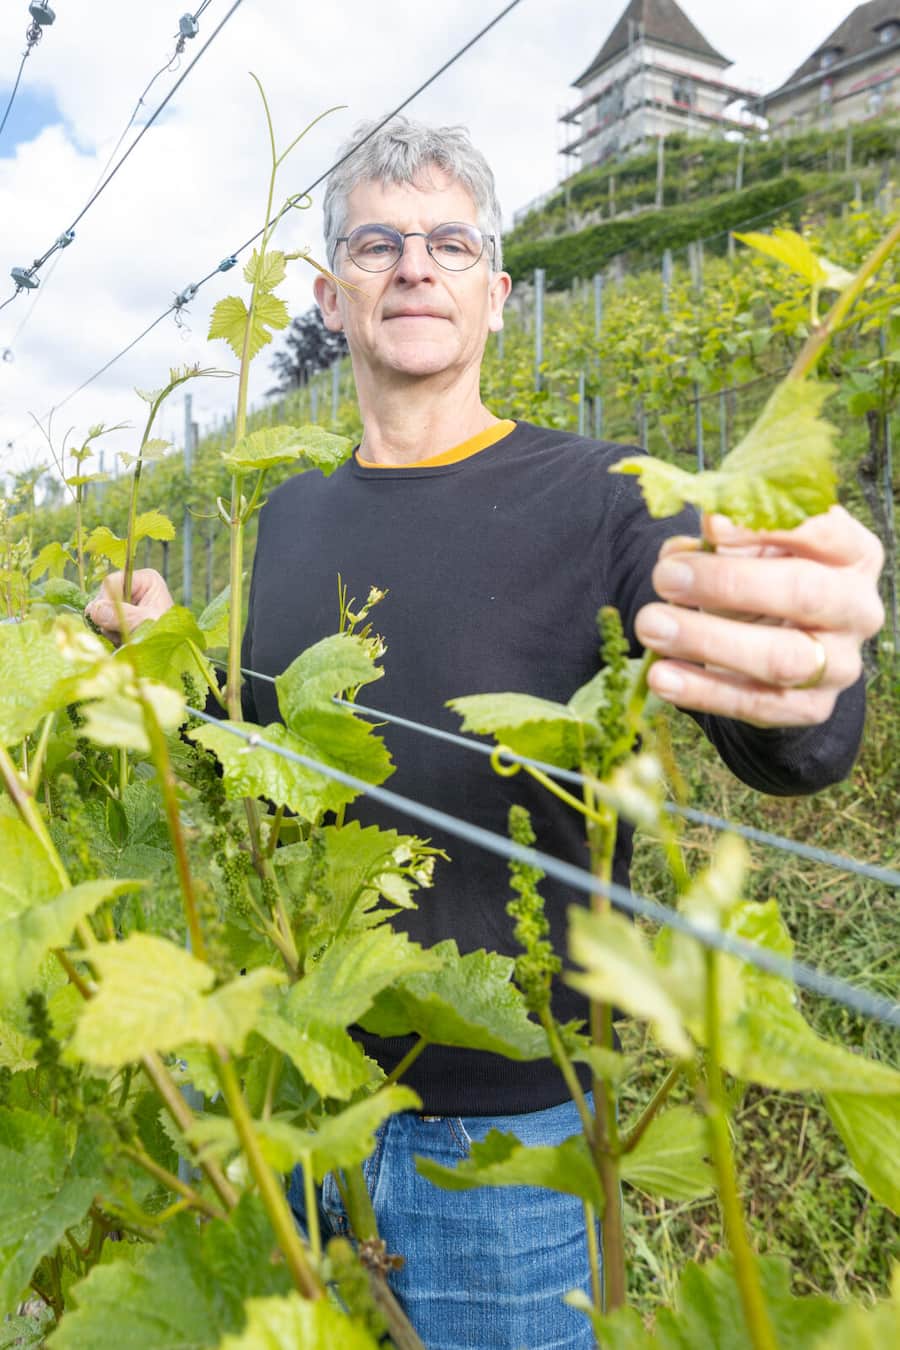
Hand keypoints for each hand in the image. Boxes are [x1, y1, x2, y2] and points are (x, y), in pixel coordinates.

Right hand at [85, 569, 173, 645]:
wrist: (170, 656)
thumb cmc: (166, 637)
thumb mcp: (146, 624)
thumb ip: (123, 615)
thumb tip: (94, 609)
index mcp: (146, 580)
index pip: (111, 582)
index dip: (106, 600)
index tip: (111, 620)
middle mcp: (134, 587)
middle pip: (103, 596)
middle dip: (107, 617)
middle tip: (121, 632)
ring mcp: (125, 602)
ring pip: (100, 611)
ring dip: (108, 627)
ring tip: (124, 638)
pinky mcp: (119, 617)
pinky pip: (102, 622)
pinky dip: (108, 633)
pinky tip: (121, 640)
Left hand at [634, 506, 883, 727]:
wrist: (773, 643)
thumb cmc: (761, 577)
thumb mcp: (749, 548)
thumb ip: (728, 534)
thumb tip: (701, 528)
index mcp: (852, 554)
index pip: (825, 532)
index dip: (767, 528)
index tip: (710, 526)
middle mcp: (857, 608)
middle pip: (804, 593)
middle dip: (728, 584)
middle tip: (665, 577)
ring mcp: (840, 664)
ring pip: (781, 658)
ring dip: (707, 641)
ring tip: (650, 625)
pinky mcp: (812, 707)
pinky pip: (756, 704)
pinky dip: (701, 691)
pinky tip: (660, 675)